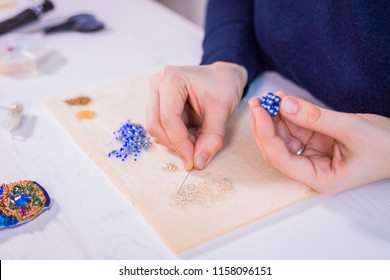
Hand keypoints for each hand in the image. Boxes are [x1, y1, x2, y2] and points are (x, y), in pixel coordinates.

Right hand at [147, 62, 247, 170]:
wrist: (223, 77)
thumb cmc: (223, 87)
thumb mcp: (222, 111)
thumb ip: (212, 138)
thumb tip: (198, 163)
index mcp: (172, 78)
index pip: (168, 118)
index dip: (179, 143)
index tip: (191, 162)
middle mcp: (158, 84)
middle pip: (156, 124)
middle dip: (176, 143)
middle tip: (196, 151)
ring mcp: (155, 93)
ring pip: (156, 128)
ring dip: (176, 141)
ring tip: (198, 138)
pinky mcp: (157, 103)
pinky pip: (161, 128)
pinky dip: (176, 137)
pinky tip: (192, 133)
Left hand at [249, 92, 389, 194]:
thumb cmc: (386, 146)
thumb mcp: (351, 129)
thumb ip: (315, 117)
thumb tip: (283, 104)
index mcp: (320, 178)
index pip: (282, 159)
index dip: (267, 135)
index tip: (259, 112)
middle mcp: (312, 171)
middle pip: (278, 150)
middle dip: (265, 126)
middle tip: (257, 102)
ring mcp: (314, 157)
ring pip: (285, 138)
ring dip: (275, 118)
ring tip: (269, 97)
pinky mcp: (318, 144)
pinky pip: (297, 130)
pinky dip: (289, 115)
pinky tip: (282, 100)